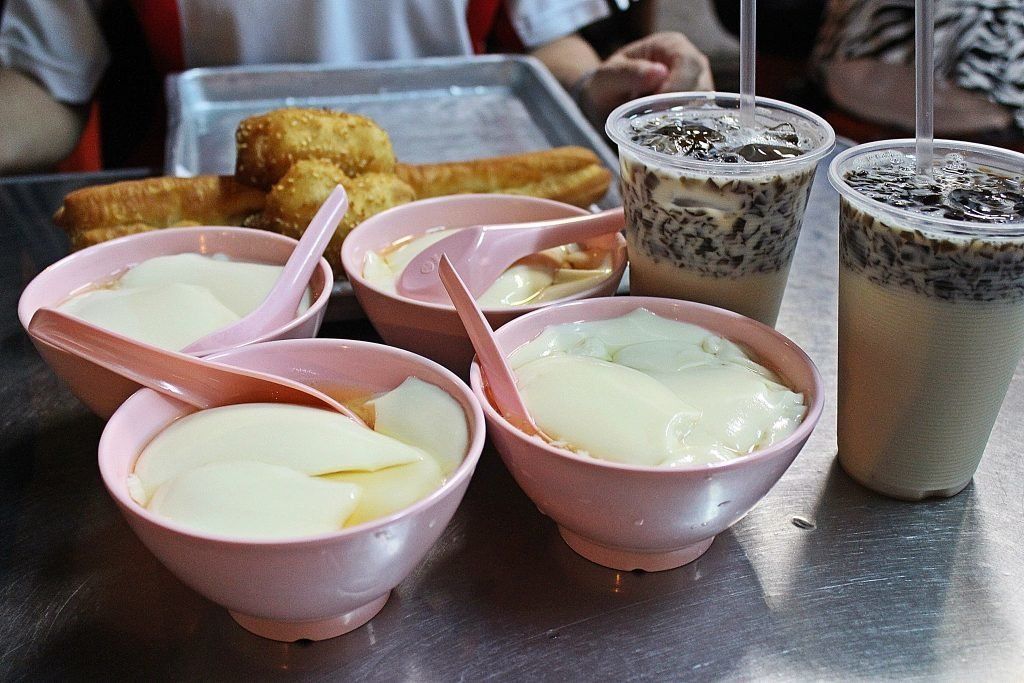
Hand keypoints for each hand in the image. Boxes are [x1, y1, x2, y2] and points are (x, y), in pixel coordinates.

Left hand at [578, 32, 713, 127]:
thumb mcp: (607, 77)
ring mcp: (696, 86)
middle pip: (702, 86)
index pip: (688, 63)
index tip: (657, 106)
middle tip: (655, 123)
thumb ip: (628, 73)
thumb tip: (660, 73)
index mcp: (671, 45)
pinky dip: (685, 130)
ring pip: (704, 107)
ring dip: (683, 121)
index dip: (677, 87)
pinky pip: (700, 121)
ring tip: (657, 129)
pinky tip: (666, 136)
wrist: (605, 101)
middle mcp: (691, 63)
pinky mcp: (695, 108)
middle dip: (681, 107)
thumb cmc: (607, 84)